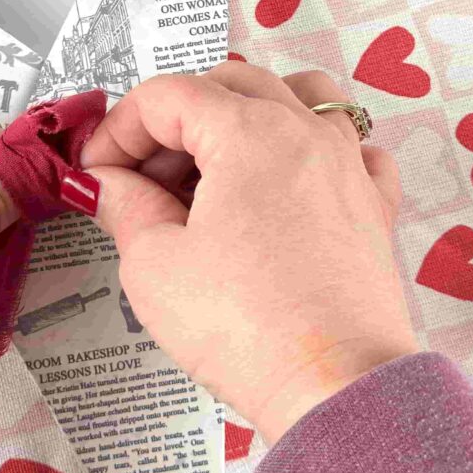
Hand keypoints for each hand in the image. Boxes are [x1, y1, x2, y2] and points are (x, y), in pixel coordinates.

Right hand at [80, 62, 417, 442]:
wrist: (336, 389)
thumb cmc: (247, 328)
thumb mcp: (155, 263)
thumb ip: (123, 204)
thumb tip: (105, 182)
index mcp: (248, 132)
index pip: (166, 96)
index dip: (119, 128)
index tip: (98, 171)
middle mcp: (303, 130)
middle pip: (228, 83)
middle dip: (175, 119)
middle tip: (144, 175)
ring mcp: (347, 163)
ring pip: (300, 93)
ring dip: (250, 110)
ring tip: (220, 159)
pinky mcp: (373, 204)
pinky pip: (353, 145)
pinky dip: (317, 146)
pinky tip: (291, 181)